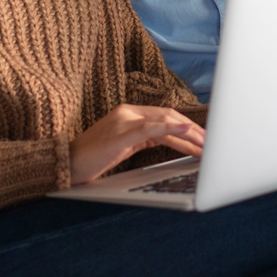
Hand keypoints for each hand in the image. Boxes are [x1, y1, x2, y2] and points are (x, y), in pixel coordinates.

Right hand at [68, 105, 205, 184]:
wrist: (66, 164)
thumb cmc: (92, 159)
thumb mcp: (123, 146)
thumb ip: (144, 139)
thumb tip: (168, 140)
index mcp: (128, 113)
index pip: (165, 115)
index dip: (186, 125)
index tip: (202, 136)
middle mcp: (128, 112)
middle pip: (169, 116)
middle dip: (192, 130)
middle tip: (210, 142)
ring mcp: (124, 121)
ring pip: (165, 122)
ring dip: (188, 134)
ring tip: (205, 144)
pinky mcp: (122, 133)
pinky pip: (152, 128)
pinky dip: (172, 128)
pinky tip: (187, 131)